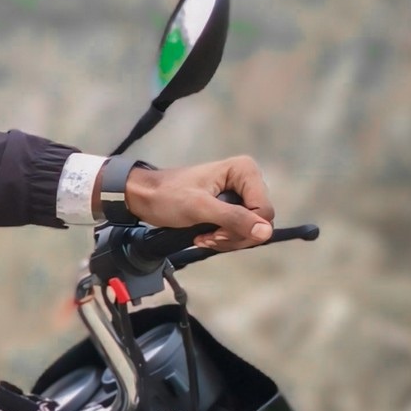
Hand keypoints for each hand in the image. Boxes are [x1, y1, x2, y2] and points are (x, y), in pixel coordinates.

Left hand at [121, 156, 275, 251]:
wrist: (144, 197)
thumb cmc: (167, 196)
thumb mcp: (199, 208)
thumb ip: (233, 218)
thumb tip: (265, 232)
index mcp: (245, 171)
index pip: (264, 211)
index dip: (244, 228)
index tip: (216, 232)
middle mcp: (248, 180)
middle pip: (259, 223)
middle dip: (233, 236)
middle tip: (208, 237)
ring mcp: (240, 195)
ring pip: (250, 230)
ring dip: (226, 240)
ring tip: (203, 237)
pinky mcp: (231, 208)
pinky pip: (239, 231)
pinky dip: (222, 239)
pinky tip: (203, 237)